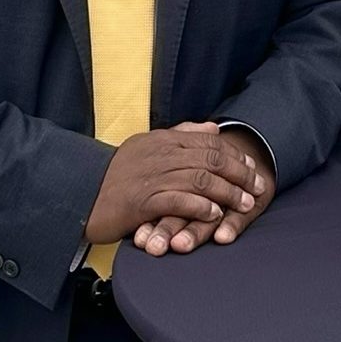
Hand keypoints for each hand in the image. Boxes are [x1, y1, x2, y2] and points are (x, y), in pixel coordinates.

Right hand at [84, 123, 258, 245]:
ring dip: (227, 193)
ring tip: (244, 205)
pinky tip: (214, 214)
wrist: (82, 193)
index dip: (234, 154)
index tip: (252, 168)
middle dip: (239, 174)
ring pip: (200, 179)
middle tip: (258, 189)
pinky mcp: (143, 201)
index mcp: (164, 140)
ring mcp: (153, 177)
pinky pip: (179, 200)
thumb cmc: (117, 174)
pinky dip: (200, 206)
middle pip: (211, 159)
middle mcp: (162, 154)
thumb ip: (180, 134)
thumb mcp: (148, 145)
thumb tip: (211, 127)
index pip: (209, 141)